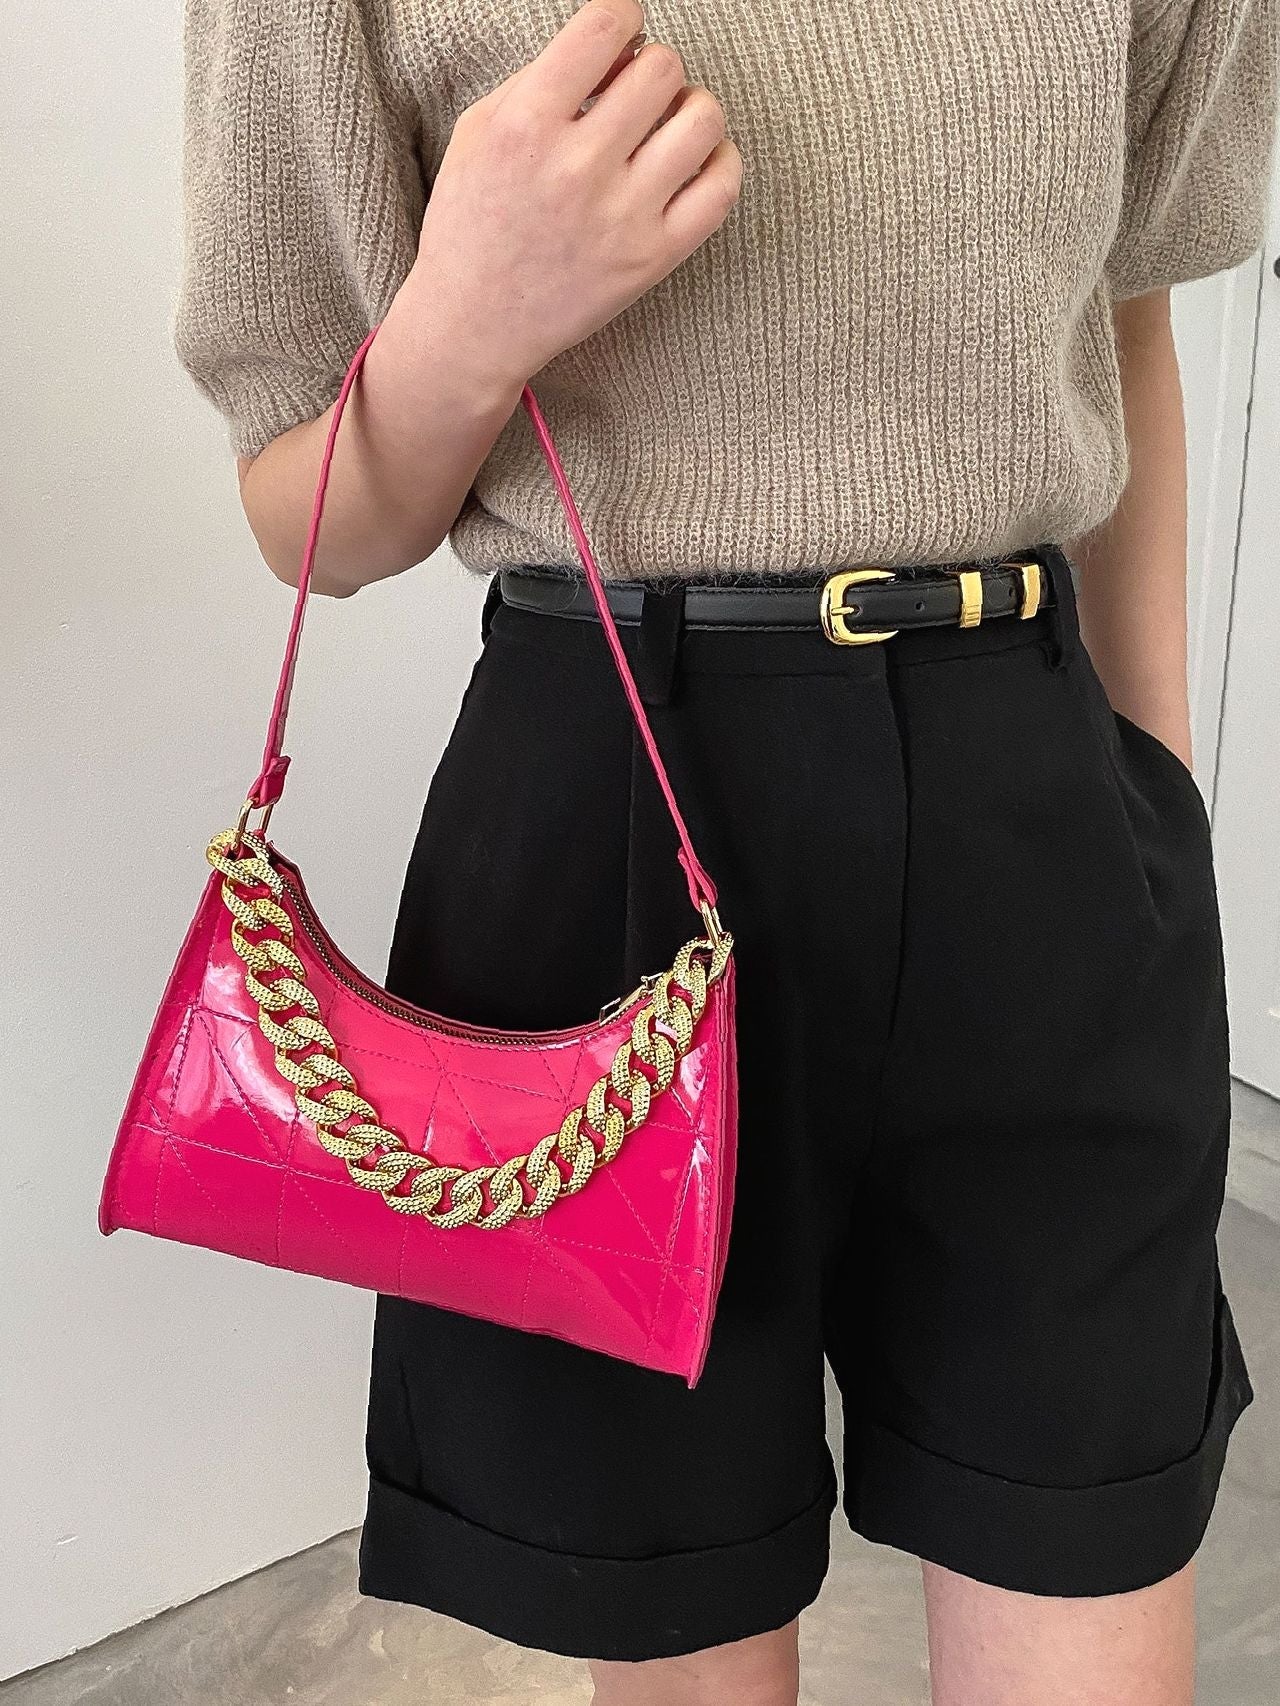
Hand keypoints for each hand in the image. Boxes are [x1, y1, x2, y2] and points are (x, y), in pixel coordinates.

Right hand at [409, 0, 742, 387]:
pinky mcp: (652, 259)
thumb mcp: (480, 132)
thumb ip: (541, 79)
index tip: (621, 35)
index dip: (623, 16)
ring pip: (703, 120)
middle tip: (636, 93)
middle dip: (653, 67)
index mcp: (526, 125)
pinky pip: (721, 188)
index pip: (605, 26)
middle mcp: (577, 168)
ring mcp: (621, 217)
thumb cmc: (474, 223)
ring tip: (668, 125)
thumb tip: (616, 48)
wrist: (475, 324)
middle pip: (661, 68)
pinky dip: (719, 161)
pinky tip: (692, 163)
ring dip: (692, 108)